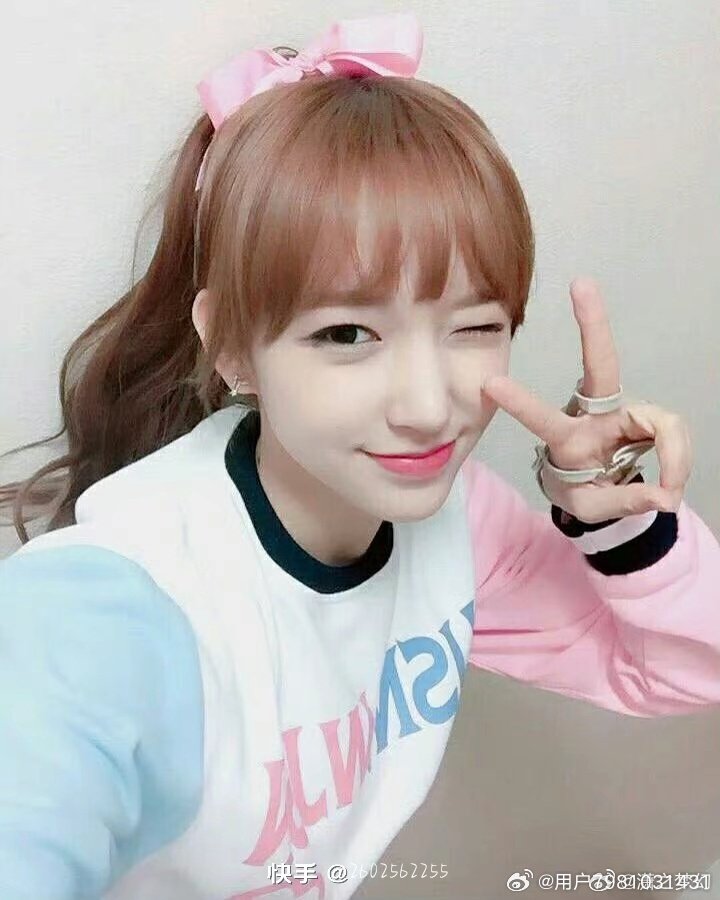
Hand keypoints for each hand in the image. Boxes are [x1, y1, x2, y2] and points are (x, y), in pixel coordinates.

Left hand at [481, 277, 692, 523]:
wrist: (600, 489)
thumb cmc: (583, 492)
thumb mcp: (591, 508)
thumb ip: (622, 502)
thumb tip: (663, 496)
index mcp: (566, 440)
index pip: (543, 419)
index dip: (521, 402)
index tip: (490, 383)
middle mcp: (593, 414)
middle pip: (600, 365)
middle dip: (593, 325)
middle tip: (581, 284)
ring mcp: (622, 412)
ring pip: (660, 418)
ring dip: (674, 455)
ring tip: (670, 493)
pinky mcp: (646, 418)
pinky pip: (673, 434)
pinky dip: (679, 461)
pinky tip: (672, 484)